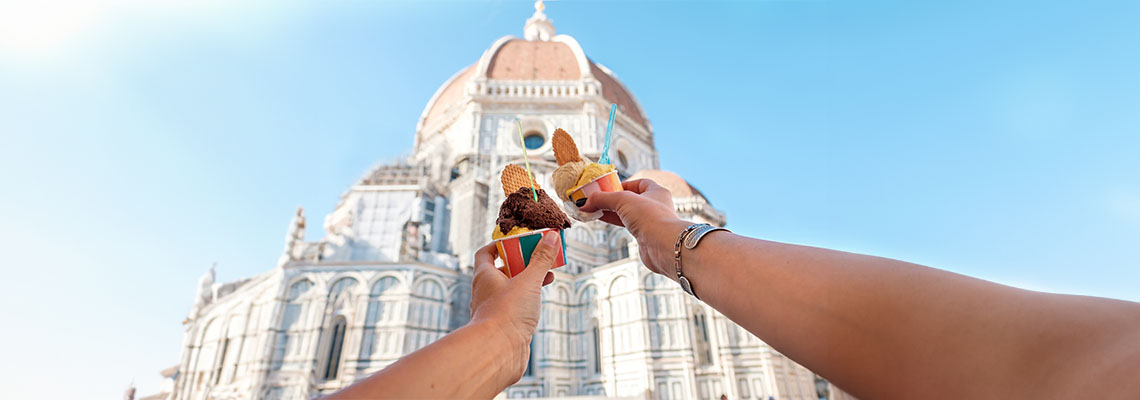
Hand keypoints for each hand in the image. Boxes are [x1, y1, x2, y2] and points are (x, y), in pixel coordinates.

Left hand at [468, 232, 558, 382]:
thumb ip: (541, 259)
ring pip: (509, 290)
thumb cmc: (507, 314)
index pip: (486, 253)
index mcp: (485, 276)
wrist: (498, 352)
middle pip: (501, 270)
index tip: (519, 242)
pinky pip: (514, 307)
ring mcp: (493, 310)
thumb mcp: (529, 281)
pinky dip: (527, 301)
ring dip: (527, 282)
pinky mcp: (502, 326)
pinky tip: (540, 302)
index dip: (501, 245)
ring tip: (547, 278)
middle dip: (522, 263)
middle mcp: (485, 292)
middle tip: (540, 258)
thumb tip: (551, 237)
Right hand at [580, 179, 689, 276]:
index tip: (608, 187)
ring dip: (611, 211)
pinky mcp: (644, 236)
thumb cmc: (651, 217)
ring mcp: (650, 221)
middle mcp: (655, 205)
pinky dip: (614, 222)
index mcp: (656, 191)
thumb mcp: (623, 200)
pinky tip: (602, 220)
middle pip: (630, 199)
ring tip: (593, 209)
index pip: (639, 183)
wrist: (663, 246)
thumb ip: (603, 198)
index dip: (623, 184)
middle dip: (612, 199)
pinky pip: (626, 225)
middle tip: (595, 199)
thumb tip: (585, 202)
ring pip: (627, 213)